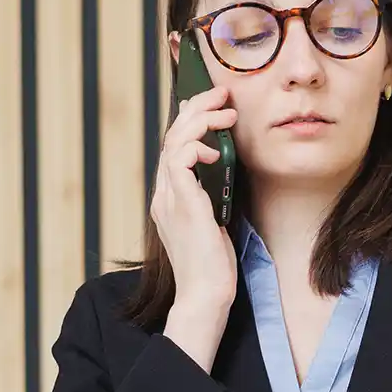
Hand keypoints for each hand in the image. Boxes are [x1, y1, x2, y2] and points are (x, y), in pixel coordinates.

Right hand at [152, 85, 239, 368]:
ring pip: (173, 142)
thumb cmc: (215, 265)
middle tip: (222, 95)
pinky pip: (180, 161)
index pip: (174, 146)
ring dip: (200, 120)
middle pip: (171, 136)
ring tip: (226, 113)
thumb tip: (227, 168)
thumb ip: (214, 194)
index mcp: (170, 197)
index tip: (214, 105)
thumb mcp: (216, 220)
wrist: (206, 296)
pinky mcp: (181, 205)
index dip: (190, 120)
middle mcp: (164, 195)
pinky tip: (217, 150)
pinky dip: (197, 147)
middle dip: (196, 109)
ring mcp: (168, 199)